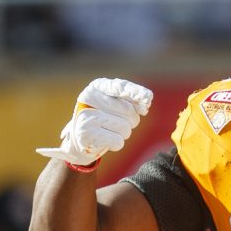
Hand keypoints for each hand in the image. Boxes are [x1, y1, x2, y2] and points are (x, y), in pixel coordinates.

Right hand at [37, 78, 152, 169]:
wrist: (82, 138)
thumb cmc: (104, 118)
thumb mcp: (115, 104)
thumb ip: (132, 100)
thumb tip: (146, 104)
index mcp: (97, 86)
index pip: (119, 87)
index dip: (135, 92)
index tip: (148, 97)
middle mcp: (89, 98)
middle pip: (129, 111)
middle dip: (131, 119)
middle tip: (117, 121)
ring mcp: (86, 116)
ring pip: (125, 128)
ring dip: (124, 132)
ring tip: (109, 130)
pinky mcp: (86, 135)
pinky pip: (118, 141)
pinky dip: (116, 143)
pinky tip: (105, 140)